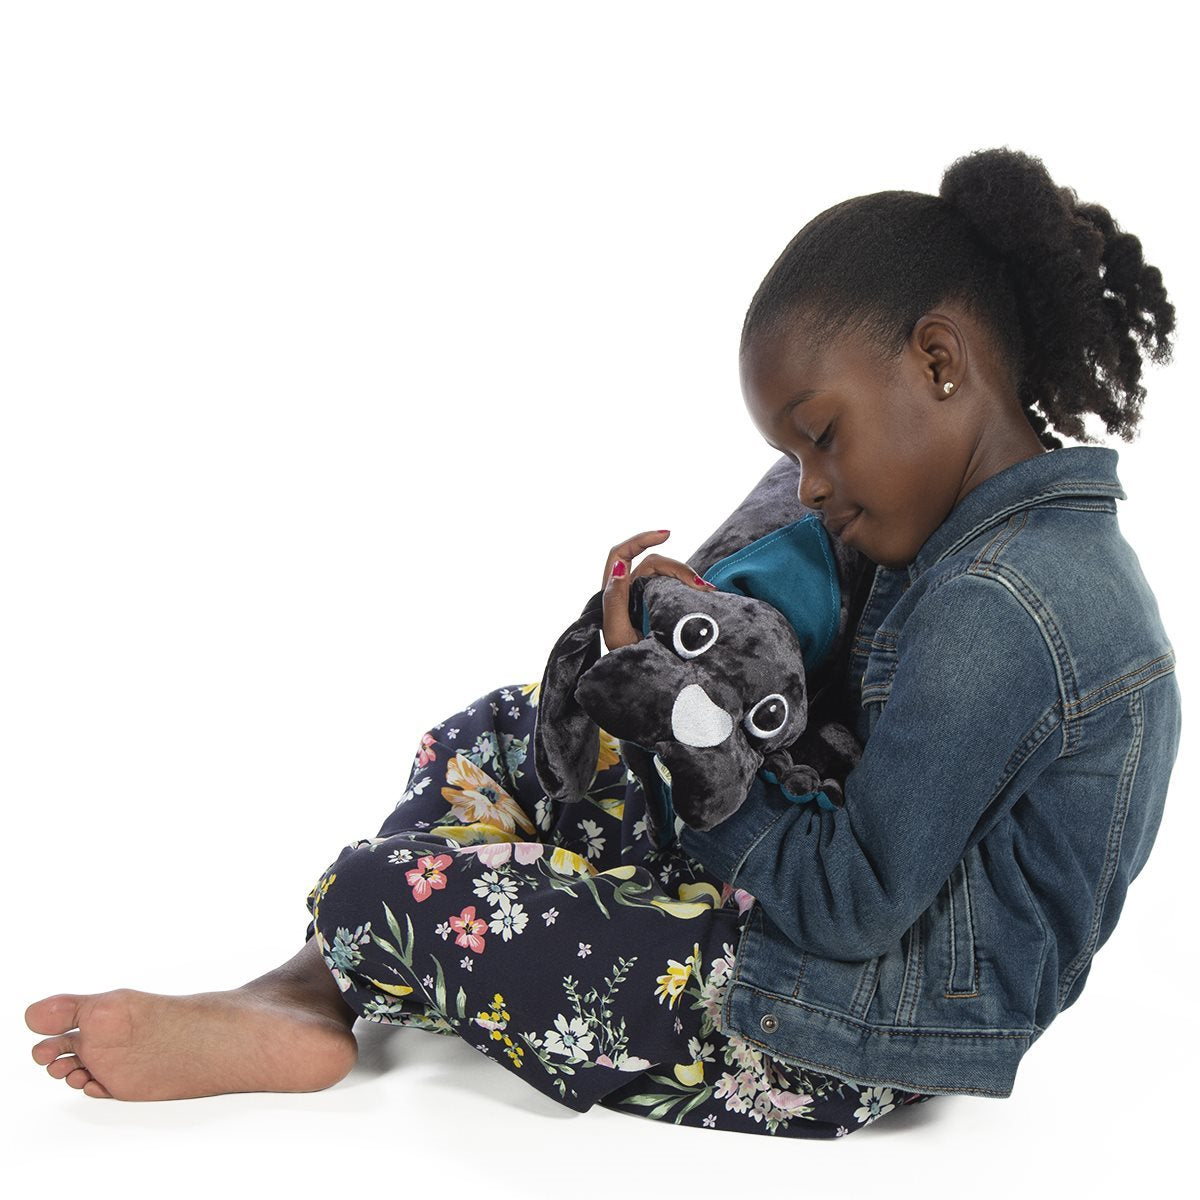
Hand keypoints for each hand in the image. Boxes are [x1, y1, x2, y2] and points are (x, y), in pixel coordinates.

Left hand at [601, 530, 716, 652]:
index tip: (667, 535)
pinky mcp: (664, 604)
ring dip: (688, 578)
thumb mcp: (618, 635)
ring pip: (668, 574)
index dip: (640, 539)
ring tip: (708, 593)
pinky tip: (708, 596)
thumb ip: (615, 602)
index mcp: (614, 594)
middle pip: (653, 563)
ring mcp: (647, 596)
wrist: (643, 684)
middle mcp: (630, 590)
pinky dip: (692, 588)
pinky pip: (677, 587)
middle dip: (678, 569)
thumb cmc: (626, 660)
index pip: (620, 555)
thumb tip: (620, 567)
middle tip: (702, 588)